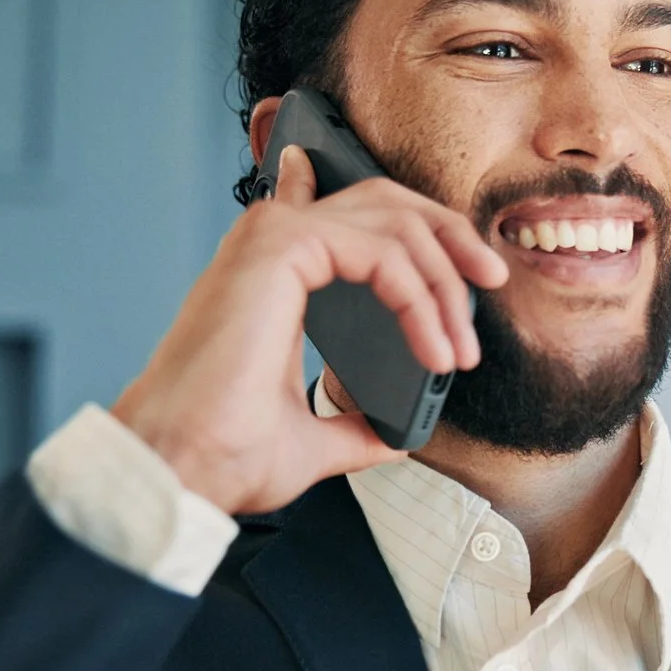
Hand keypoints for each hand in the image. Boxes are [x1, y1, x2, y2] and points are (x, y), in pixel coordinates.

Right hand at [112, 145, 509, 514]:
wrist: (180, 469)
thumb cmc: (221, 451)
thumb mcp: (309, 437)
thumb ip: (352, 425)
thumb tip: (394, 438)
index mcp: (274, 272)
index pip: (354, 213)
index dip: (420, 226)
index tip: (467, 266)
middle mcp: (271, 241)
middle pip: (387, 201)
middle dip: (450, 236)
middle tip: (490, 280)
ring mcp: (273, 236)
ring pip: (395, 222)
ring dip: (444, 282)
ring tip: (459, 348)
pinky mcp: (280, 248)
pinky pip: (383, 251)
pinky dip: (421, 298)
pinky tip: (434, 350)